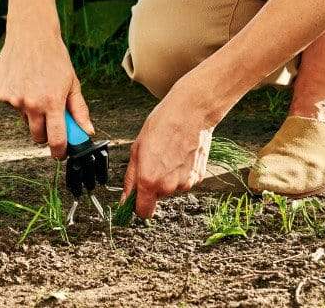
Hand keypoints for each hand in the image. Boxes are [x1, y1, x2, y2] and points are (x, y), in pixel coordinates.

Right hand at [0, 23, 93, 158]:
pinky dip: (19, 100)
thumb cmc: (54, 56)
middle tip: (50, 118)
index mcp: (52, 103)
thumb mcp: (72, 83)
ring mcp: (15, 100)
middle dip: (45, 133)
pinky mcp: (3, 94)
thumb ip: (79, 110)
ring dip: (31, 113)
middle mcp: (31, 104)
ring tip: (37, 89)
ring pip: (24, 119)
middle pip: (37, 136)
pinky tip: (25, 82)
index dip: (59, 151)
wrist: (31, 34)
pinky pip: (13, 107)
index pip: (56, 139)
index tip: (60, 153)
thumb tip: (88, 130)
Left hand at [121, 79, 218, 219]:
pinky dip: (181, 171)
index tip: (136, 198)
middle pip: (157, 196)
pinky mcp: (199, 177)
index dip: (137, 206)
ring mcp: (186, 183)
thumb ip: (130, 178)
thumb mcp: (136, 149)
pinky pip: (185, 180)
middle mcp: (169, 186)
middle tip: (154, 160)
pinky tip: (180, 153)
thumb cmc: (162, 125)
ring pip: (172, 188)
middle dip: (153, 184)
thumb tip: (125, 199)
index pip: (143, 212)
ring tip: (168, 153)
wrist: (191, 112)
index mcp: (149, 181)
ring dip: (168, 177)